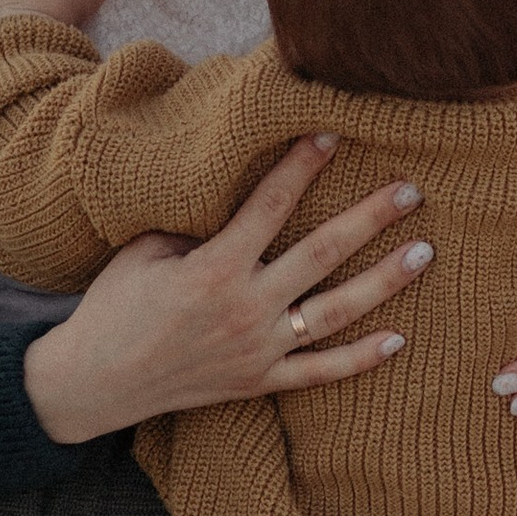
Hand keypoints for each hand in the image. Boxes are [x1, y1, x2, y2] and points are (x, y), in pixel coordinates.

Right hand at [23, 137, 431, 443]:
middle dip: (370, 217)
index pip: (271, 204)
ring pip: (335, 313)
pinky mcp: (258, 383)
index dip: (304, 164)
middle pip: (322, 253)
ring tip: (423, 252)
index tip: (335, 132)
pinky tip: (398, 338)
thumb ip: (196, 226)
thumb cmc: (115, 306)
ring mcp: (257, 350)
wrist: (93, 383)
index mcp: (214, 268)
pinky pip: (320, 373)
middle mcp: (245, 308)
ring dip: (384, 282)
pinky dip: (361, 358)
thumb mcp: (145, 251)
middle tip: (410, 190)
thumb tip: (241, 198)